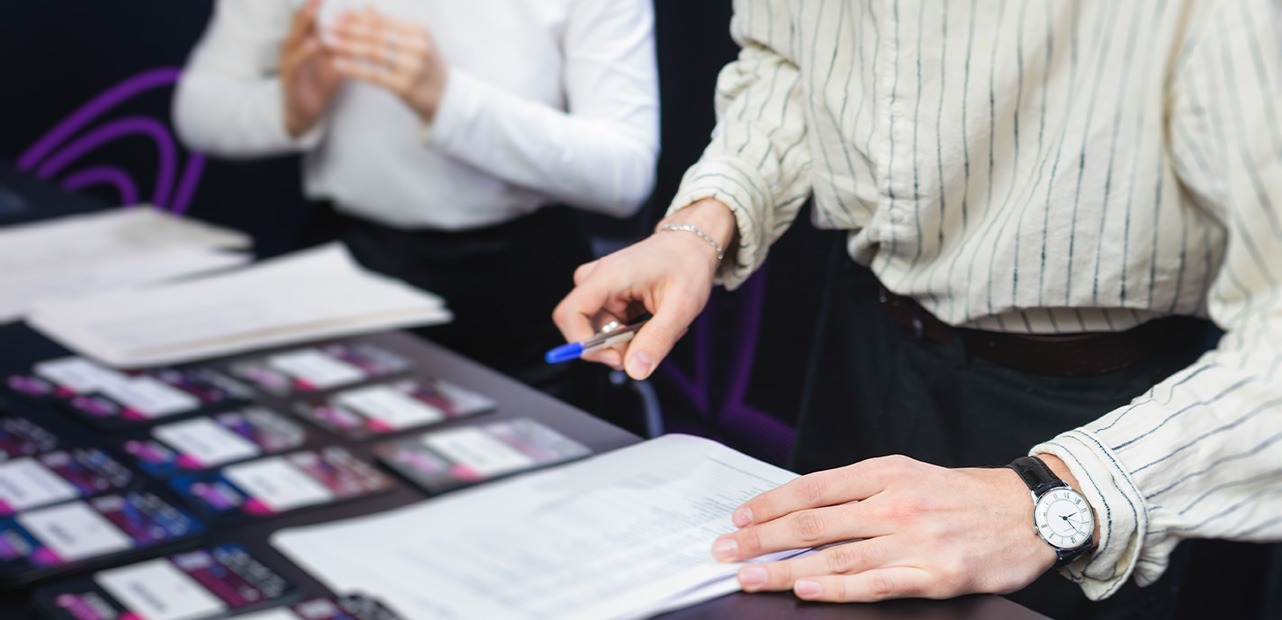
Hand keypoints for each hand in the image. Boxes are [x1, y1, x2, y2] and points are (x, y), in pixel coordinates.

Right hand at [280, 0, 342, 137]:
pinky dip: (304, 52)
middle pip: (300, 20)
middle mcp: (293, 46)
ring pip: (294, 37)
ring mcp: (288, 61)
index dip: (319, 2)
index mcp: (304, 40)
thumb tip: (366, 28)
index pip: (312, 16)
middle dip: (311, 5)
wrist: (304, 113)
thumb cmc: (320, 84)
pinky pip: (295, 62)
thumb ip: (346, 44)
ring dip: (305, 23)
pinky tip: (314, 43)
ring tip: (315, 9)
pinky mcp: (288, 78)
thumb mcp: (335, 60)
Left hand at [327, 8, 447, 122]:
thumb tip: (367, 7)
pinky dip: (354, 68)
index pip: (383, 20)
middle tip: (327, 26)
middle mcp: (418, 47)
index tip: (337, 14)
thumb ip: (392, 25)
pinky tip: (337, 64)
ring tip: (327, 42)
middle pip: (376, 35)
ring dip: (347, 46)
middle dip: (348, 29)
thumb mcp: (416, 42)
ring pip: (373, 53)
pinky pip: (374, 75)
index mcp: (419, 31)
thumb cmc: (427, 67)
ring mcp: (412, 67)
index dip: (358, 17)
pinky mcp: (405, 87)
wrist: (446, 98)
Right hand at [552, 199, 735, 379]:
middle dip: (615, 347)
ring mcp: (600, 289)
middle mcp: (596, 281)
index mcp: (607, 276)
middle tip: (648, 346)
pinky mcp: (607, 297)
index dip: (581, 343)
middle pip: (584, 330)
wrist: (691, 245)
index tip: (613, 357)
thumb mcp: (682, 306)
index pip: (569, 313)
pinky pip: (609, 328)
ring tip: (658, 325)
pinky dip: (631, 333)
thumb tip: (635, 370)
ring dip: (628, 341)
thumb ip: (657, 339)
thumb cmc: (687, 265)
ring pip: (600, 334)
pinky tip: (651, 321)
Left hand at [709, 455, 1059, 601]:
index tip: (738, 517)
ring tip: (748, 576)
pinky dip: (834, 589)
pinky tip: (804, 589)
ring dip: (782, 567)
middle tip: (724, 548)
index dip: (769, 503)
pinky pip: (873, 584)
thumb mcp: (909, 475)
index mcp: (885, 473)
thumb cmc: (964, 495)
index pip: (812, 488)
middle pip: (813, 522)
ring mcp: (913, 541)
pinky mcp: (933, 575)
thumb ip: (860, 490)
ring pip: (834, 557)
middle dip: (760, 537)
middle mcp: (894, 503)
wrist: (1028, 513)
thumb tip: (804, 508)